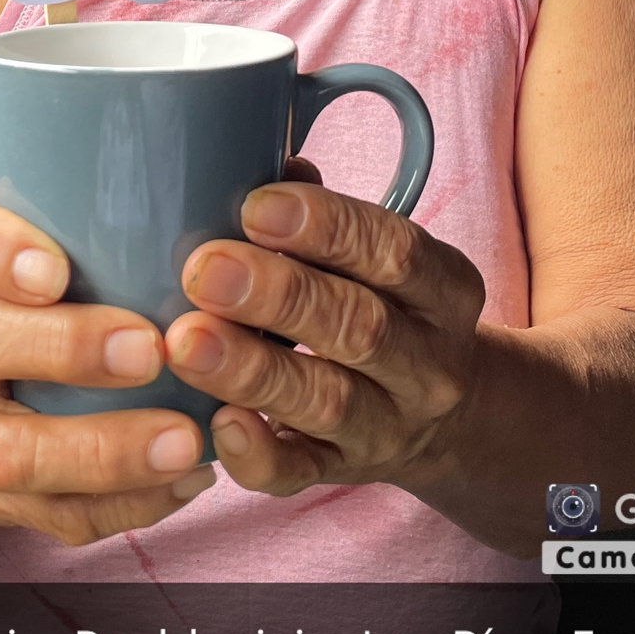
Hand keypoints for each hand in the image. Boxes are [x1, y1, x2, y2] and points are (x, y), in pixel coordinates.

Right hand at [0, 196, 213, 543]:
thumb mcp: (6, 241)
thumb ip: (73, 199)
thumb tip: (205, 145)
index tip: (55, 264)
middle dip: (62, 348)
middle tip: (150, 347)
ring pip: (10, 455)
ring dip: (102, 451)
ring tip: (185, 438)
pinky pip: (54, 516)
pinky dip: (126, 505)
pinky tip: (186, 477)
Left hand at [163, 179, 485, 494]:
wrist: (448, 418)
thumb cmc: (388, 307)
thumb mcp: (384, 258)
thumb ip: (327, 214)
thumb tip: (264, 158)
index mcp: (444, 289)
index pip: (396, 251)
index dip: (327, 227)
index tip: (254, 206)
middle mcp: (429, 363)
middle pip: (359, 327)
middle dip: (277, 294)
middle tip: (204, 269)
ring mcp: (390, 426)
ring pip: (326, 401)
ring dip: (252, 369)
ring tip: (186, 340)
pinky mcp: (346, 474)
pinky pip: (302, 474)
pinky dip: (259, 452)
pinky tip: (218, 424)